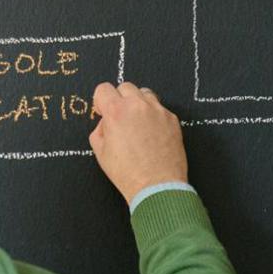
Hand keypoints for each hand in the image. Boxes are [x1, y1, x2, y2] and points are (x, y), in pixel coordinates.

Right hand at [88, 81, 187, 204]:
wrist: (156, 186)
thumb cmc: (127, 173)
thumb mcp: (100, 152)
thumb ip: (100, 129)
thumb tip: (107, 122)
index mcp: (116, 111)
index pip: (104, 89)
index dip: (101, 101)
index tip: (103, 111)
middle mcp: (138, 106)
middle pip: (125, 87)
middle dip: (120, 99)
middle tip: (121, 118)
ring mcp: (158, 111)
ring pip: (145, 94)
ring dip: (138, 103)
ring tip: (138, 123)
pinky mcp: (172, 119)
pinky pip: (160, 109)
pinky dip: (154, 116)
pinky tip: (152, 133)